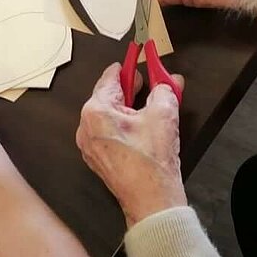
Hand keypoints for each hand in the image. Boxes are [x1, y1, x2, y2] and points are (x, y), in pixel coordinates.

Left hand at [76, 63, 186, 226]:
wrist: (151, 201)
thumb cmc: (152, 161)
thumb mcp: (163, 115)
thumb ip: (164, 90)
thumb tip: (169, 80)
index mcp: (96, 111)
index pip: (111, 77)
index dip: (129, 65)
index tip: (139, 56)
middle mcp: (86, 126)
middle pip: (109, 95)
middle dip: (132, 88)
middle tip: (151, 81)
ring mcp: (90, 145)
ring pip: (109, 114)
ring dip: (130, 107)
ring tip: (152, 104)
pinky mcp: (99, 158)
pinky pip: (110, 131)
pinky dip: (125, 124)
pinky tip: (144, 125)